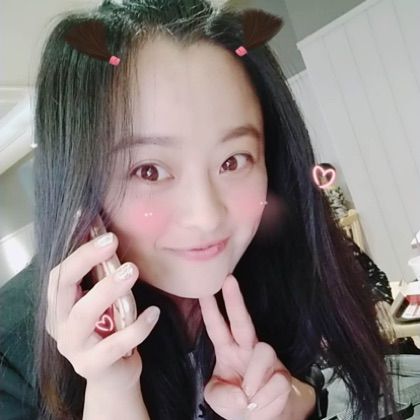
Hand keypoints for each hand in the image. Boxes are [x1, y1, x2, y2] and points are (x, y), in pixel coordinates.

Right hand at [45, 232, 159, 391]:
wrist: (114, 375)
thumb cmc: (111, 330)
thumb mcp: (105, 302)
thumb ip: (104, 277)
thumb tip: (113, 236)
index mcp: (60, 305)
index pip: (60, 273)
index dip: (78, 250)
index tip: (101, 230)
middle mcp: (59, 324)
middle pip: (62, 288)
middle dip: (85, 261)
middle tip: (112, 243)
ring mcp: (73, 348)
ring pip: (83, 315)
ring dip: (107, 290)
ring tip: (132, 271)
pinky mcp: (92, 366)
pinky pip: (115, 344)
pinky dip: (137, 327)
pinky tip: (154, 312)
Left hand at [199, 274, 293, 419]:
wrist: (263, 418)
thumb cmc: (236, 401)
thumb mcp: (217, 399)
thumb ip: (220, 395)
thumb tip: (241, 393)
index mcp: (227, 349)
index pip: (216, 327)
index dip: (210, 309)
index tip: (204, 290)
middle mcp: (246, 348)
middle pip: (242, 320)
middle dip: (235, 300)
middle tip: (229, 280)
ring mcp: (267, 359)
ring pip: (264, 352)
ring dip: (255, 378)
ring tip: (249, 397)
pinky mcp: (283, 374)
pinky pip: (277, 382)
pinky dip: (266, 399)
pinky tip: (261, 404)